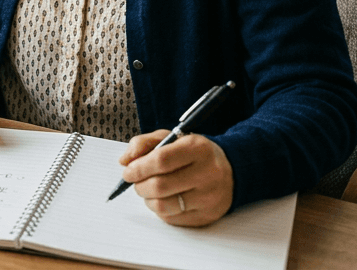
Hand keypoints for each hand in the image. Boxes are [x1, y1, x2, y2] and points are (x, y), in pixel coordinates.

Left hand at [119, 130, 233, 225]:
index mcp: (198, 148)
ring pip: (163, 206)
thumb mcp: (172, 138)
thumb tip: (125, 160)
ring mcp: (209, 197)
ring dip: (147, 199)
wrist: (232, 171)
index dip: (139, 168)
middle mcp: (207, 173)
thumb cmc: (195, 154)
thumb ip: (144, 143)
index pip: (161, 160)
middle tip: (136, 182)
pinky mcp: (207, 216)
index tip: (128, 171)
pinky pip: (172, 219)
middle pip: (160, 186)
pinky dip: (160, 210)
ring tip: (148, 191)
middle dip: (139, 185)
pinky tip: (164, 199)